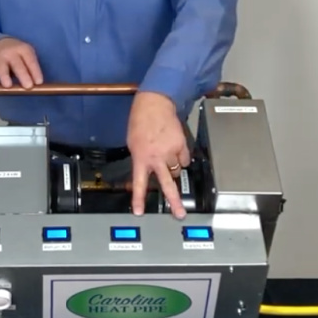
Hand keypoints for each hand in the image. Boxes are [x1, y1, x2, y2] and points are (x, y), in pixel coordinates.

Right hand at [0, 37, 43, 87]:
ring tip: (8, 85)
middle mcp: (11, 53)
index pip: (30, 61)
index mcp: (23, 50)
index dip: (35, 71)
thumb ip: (32, 67)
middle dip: (23, 75)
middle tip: (28, 86)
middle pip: (17, 65)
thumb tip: (38, 85)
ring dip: (5, 76)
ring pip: (2, 68)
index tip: (39, 82)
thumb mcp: (27, 54)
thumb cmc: (17, 52)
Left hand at [126, 92, 190, 217]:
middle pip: (167, 184)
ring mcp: (170, 152)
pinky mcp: (182, 145)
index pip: (139, 183)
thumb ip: (140, 159)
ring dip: (173, 168)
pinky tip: (175, 147)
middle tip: (180, 214)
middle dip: (174, 201)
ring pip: (176, 170)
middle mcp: (156, 157)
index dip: (139, 199)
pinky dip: (181, 156)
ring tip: (167, 156)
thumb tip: (145, 171)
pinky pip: (184, 159)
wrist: (155, 104)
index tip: (139, 212)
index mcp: (140, 158)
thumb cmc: (140, 121)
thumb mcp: (133, 143)